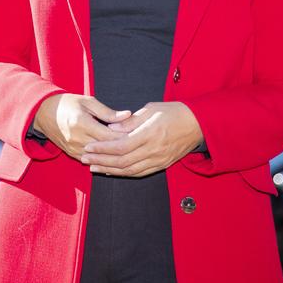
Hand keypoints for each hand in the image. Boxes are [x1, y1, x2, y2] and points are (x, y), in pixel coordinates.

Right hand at [33, 94, 130, 159]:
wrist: (43, 113)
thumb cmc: (67, 103)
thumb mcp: (87, 102)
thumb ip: (108, 112)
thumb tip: (128, 115)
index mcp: (82, 123)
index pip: (109, 136)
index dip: (125, 138)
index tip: (139, 136)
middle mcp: (78, 138)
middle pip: (106, 149)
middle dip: (123, 149)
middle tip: (138, 147)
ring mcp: (74, 148)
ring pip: (99, 158)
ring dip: (113, 157)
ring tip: (129, 155)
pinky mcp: (72, 154)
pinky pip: (91, 161)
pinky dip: (103, 160)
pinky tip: (115, 159)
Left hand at [80, 101, 202, 177]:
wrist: (197, 125)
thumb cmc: (173, 112)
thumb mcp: (151, 109)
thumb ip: (130, 121)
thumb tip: (111, 128)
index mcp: (150, 134)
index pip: (121, 146)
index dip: (103, 148)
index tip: (88, 146)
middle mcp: (154, 150)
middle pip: (122, 161)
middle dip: (101, 160)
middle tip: (84, 158)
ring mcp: (158, 160)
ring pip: (130, 170)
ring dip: (109, 170)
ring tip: (93, 167)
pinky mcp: (162, 165)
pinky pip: (140, 173)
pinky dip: (124, 173)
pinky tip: (111, 171)